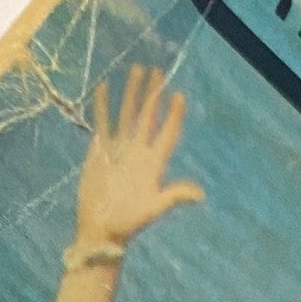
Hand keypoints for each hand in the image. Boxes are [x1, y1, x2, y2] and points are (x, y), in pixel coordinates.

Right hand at [75, 66, 205, 252]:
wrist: (100, 231)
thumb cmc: (128, 223)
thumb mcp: (153, 209)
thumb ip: (175, 196)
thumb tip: (200, 195)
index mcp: (153, 163)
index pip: (167, 133)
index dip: (174, 114)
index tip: (178, 95)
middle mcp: (138, 152)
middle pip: (148, 116)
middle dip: (153, 94)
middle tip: (157, 71)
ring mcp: (119, 150)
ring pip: (127, 114)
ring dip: (131, 93)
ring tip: (136, 70)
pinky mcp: (100, 153)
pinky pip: (102, 124)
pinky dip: (102, 106)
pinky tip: (103, 88)